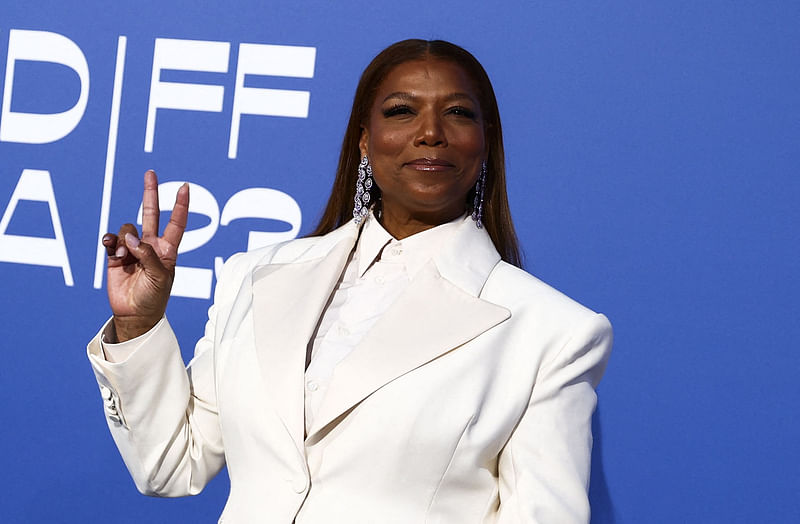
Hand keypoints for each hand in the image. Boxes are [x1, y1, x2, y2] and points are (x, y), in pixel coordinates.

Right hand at [102, 170, 188, 341]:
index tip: (184, 187)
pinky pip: (111, 239)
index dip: (180, 205)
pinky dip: (110, 240)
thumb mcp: (160, 277)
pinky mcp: (116, 255)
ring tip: (125, 256)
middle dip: (150, 193)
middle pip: (151, 213)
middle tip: (151, 173)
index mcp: (167, 249)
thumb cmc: (154, 297)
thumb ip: (148, 255)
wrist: (135, 314)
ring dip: (124, 239)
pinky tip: (112, 247)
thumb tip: (131, 237)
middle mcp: (151, 245)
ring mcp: (133, 248)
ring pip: (127, 228)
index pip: (176, 223)